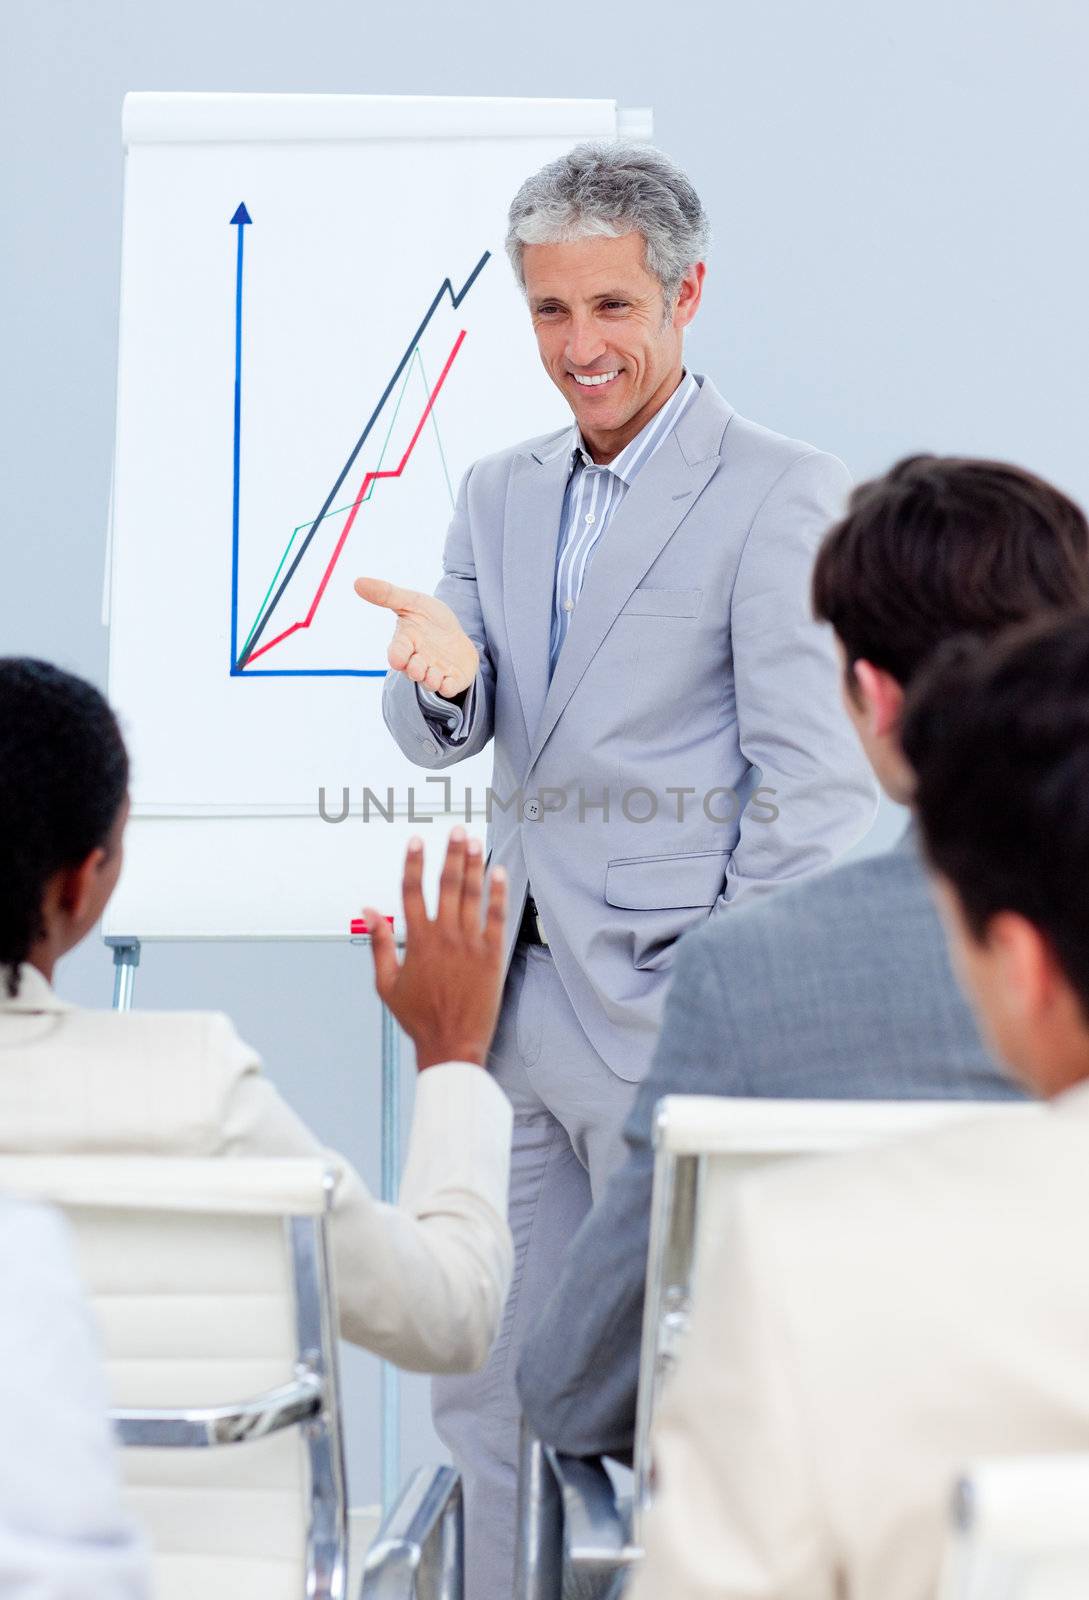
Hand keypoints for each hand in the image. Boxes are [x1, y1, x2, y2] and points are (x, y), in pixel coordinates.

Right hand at [354, 576, 478, 698]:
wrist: (457, 634)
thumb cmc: (429, 619)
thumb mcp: (412, 602)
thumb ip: (387, 594)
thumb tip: (357, 582)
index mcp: (406, 643)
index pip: (396, 654)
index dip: (397, 657)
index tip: (398, 657)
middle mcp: (418, 660)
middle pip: (412, 671)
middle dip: (415, 669)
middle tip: (418, 664)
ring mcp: (435, 671)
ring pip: (429, 683)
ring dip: (430, 680)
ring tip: (434, 672)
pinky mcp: (452, 680)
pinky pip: (449, 688)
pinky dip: (448, 687)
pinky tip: (449, 679)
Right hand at [363, 830, 507, 1071]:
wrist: (451, 1043)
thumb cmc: (418, 1017)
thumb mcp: (386, 983)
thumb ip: (379, 943)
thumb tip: (369, 911)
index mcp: (417, 942)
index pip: (411, 892)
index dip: (412, 864)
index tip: (415, 841)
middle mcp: (444, 937)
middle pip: (446, 885)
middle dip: (450, 854)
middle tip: (455, 829)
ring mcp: (470, 944)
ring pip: (471, 895)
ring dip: (473, 865)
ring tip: (474, 841)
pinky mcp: (492, 955)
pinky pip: (496, 916)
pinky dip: (497, 893)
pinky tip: (498, 872)